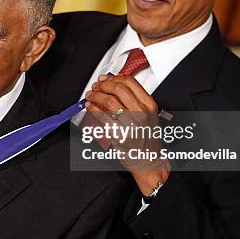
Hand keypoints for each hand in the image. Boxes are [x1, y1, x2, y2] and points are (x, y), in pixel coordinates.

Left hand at [84, 75, 169, 195]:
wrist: (149, 160)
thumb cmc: (146, 139)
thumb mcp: (146, 115)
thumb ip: (133, 99)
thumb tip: (112, 84)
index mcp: (149, 105)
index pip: (129, 82)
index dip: (113, 78)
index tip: (105, 79)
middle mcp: (141, 113)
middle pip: (118, 88)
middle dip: (102, 85)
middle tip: (95, 87)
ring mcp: (131, 124)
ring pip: (108, 100)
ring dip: (95, 95)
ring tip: (90, 96)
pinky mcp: (119, 135)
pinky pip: (102, 116)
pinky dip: (92, 108)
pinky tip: (90, 107)